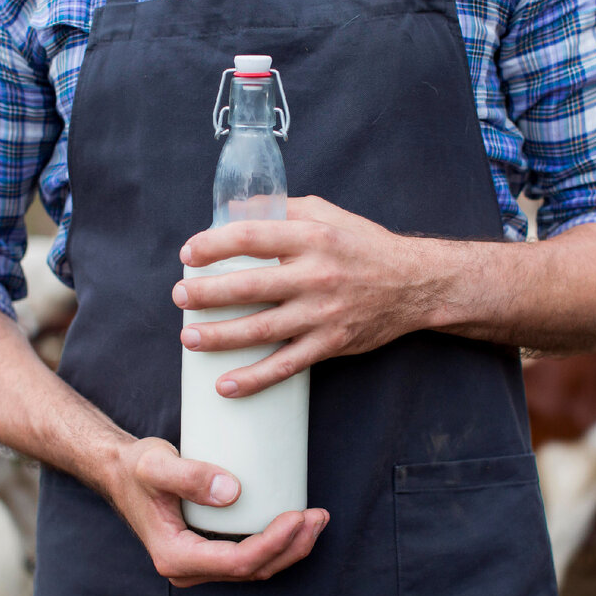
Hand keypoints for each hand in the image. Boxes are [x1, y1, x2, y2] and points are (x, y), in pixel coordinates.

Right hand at [109, 437, 328, 586]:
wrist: (119, 472)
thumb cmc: (136, 467)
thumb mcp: (156, 464)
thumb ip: (189, 476)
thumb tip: (232, 492)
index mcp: (175, 556)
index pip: (237, 562)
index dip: (274, 543)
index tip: (298, 516)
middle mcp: (188, 569)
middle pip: (253, 570)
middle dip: (292, 546)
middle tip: (318, 516)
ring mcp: (198, 564)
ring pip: (255, 568)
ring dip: (290, 548)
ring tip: (316, 519)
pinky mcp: (207, 552)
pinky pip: (248, 557)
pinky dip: (276, 543)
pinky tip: (294, 523)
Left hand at [174, 196, 437, 396]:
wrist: (416, 284)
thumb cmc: (364, 246)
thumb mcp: (326, 214)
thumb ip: (281, 210)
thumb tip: (235, 210)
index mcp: (312, 238)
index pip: (251, 238)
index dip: (214, 245)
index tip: (189, 254)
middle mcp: (316, 275)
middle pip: (248, 286)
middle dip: (206, 294)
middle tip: (179, 298)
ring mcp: (323, 313)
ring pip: (261, 330)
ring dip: (219, 337)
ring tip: (189, 339)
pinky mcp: (331, 343)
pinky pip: (287, 365)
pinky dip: (254, 378)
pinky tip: (226, 385)